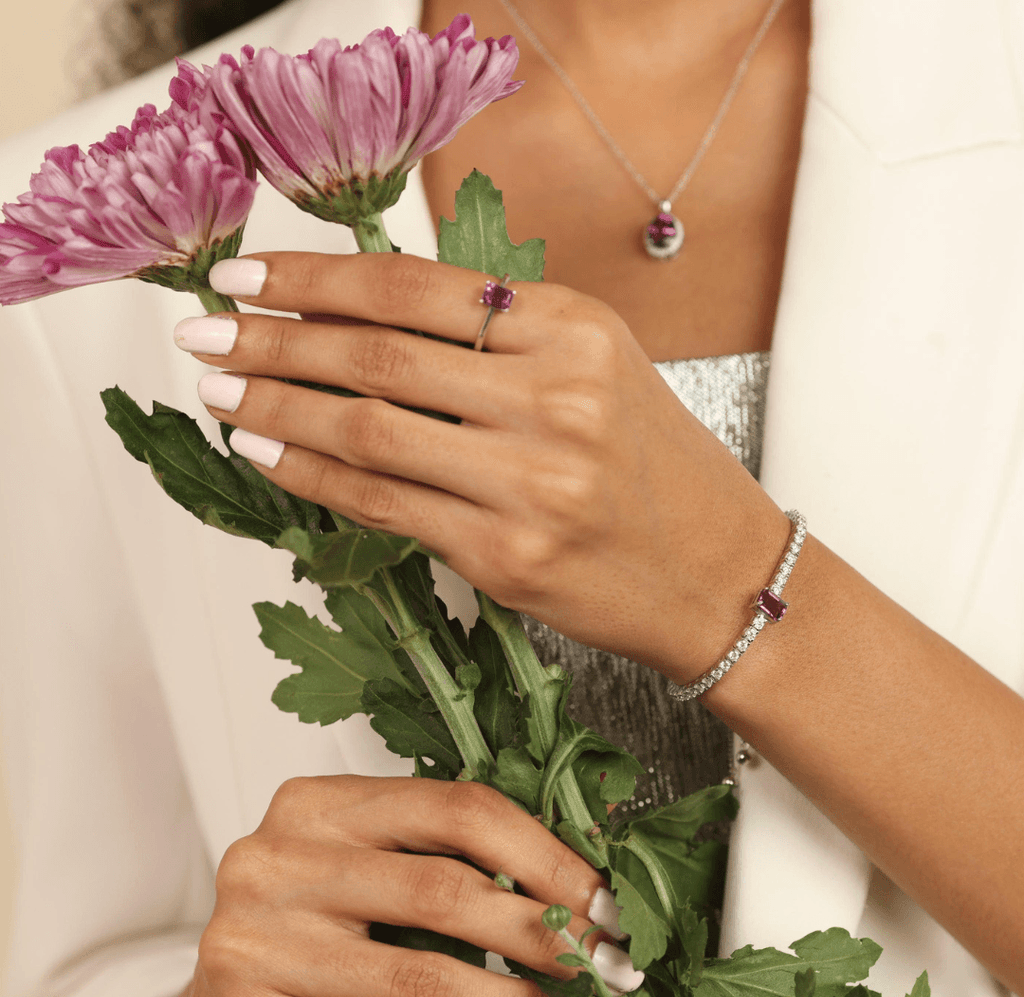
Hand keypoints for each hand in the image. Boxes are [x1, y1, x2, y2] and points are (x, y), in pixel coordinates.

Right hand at [172, 775, 634, 996]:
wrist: (223, 982)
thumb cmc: (312, 912)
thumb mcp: (366, 855)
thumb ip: (442, 852)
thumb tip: (571, 882)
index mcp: (318, 803)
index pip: (457, 808)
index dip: (544, 855)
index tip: (600, 899)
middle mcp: (278, 862)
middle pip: (445, 892)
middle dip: (539, 934)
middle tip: (598, 961)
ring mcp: (256, 942)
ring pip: (421, 983)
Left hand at [180, 251, 790, 678]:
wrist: (721, 574)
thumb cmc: (655, 468)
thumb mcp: (595, 366)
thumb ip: (496, 335)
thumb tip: (365, 314)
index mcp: (574, 329)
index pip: (415, 286)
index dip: (315, 278)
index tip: (249, 275)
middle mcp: (555, 397)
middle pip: (379, 355)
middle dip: (273, 340)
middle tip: (204, 332)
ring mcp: (531, 483)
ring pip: (369, 431)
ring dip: (277, 407)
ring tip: (219, 391)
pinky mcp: (508, 558)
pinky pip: (384, 506)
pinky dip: (313, 476)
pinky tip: (265, 451)